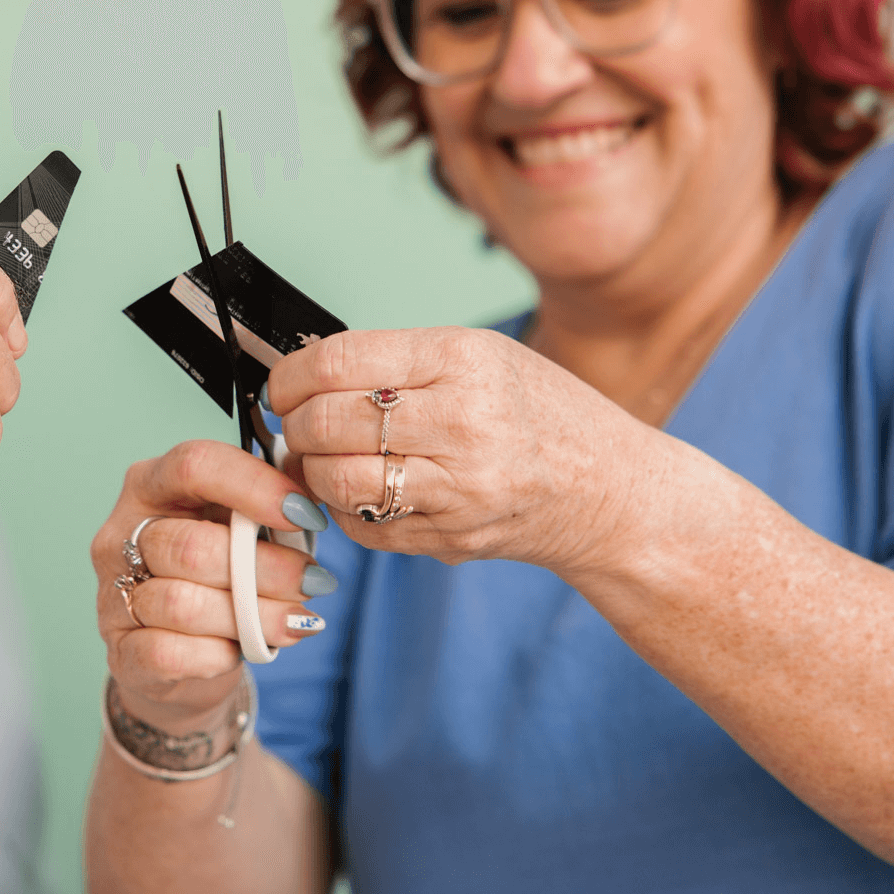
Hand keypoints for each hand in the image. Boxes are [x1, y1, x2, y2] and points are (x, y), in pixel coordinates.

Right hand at [92, 441, 332, 725]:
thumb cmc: (216, 577)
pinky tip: (244, 649)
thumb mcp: (239, 529)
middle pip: (193, 546)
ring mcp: (114, 594)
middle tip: (313, 582)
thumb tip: (313, 498)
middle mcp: (121, 534)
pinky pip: (169, 653)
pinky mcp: (121, 651)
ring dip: (253, 617)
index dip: (256, 487)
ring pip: (183, 605)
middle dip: (268, 568)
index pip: (195, 466)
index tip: (306, 515)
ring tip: (295, 621)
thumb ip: (268, 507)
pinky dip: (218, 655)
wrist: (179, 657)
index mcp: (151, 485)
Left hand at [269, 327, 659, 574]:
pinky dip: (342, 509)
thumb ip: (396, 362)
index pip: (338, 362)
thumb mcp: (481, 355)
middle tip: (297, 423)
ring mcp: (457, 488)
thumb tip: (304, 374)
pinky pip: (360, 526)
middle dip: (295, 425)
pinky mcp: (449, 537)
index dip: (290, 376)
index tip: (283, 386)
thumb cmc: (539, 412)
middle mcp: (461, 422)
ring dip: (310, 470)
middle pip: (327, 422)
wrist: (610, 489)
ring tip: (321, 456)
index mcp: (462, 359)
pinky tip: (358, 490)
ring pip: (335, 481)